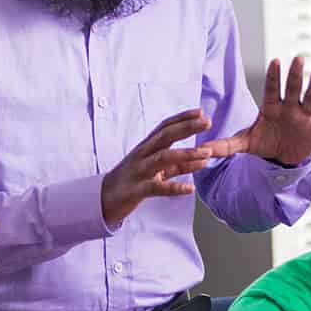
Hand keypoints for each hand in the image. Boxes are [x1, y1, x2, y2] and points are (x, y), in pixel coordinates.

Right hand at [101, 109, 214, 225]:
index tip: (200, 112)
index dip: (182, 118)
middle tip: (207, 121)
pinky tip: (190, 188)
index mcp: (146, 147)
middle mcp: (142, 155)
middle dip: (186, 127)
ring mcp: (139, 171)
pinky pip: (157, 188)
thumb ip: (179, 164)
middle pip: (165, 136)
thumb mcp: (156, 169)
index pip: (165, 127)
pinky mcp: (136, 190)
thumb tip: (204, 158)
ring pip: (163, 158)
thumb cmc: (132, 180)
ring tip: (206, 153)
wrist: (103, 198)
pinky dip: (174, 188)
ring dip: (186, 154)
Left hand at [205, 57, 310, 167]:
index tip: (275, 61)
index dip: (273, 76)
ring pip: (309, 99)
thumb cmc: (263, 143)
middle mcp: (288, 108)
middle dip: (294, 75)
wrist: (281, 159)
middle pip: (291, 88)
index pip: (271, 88)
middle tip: (297, 59)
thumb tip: (202, 150)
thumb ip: (225, 145)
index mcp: (271, 107)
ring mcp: (303, 117)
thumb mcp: (244, 143)